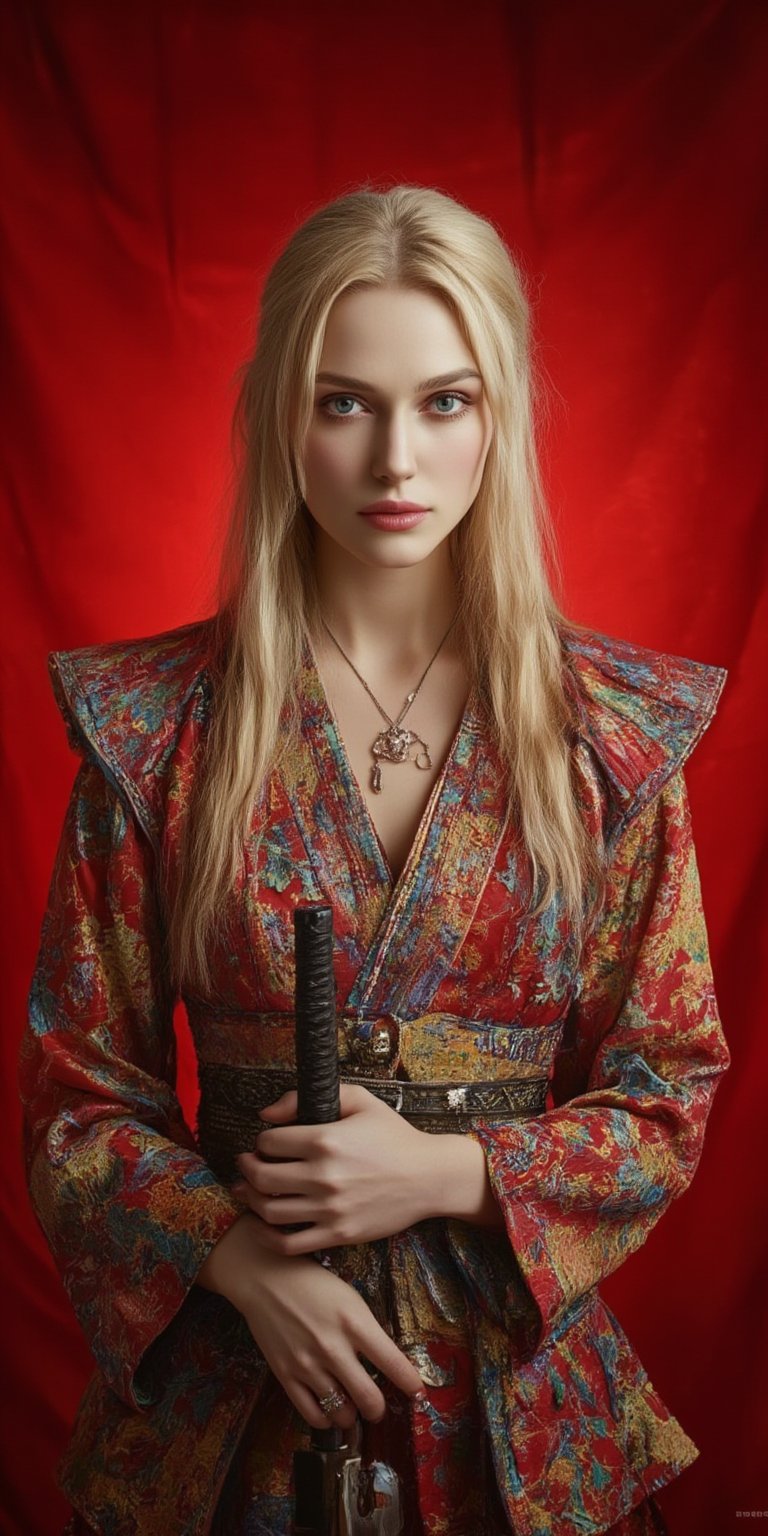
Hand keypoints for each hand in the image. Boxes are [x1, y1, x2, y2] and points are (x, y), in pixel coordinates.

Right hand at [197, 1216, 425, 1429]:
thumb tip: (384, 1364)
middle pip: (369, 1399)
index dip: (411, 1384)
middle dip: (379, 1409)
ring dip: (351, 1414)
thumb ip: (367, 1331)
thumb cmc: (313, 1284)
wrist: (265, 1279)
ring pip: (342, 1412)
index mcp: (355, 1322)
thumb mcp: (350, 1298)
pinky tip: (329, 1408)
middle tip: (378, 1407)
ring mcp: (308, 1364)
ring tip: (351, 1406)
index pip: (393, 1364)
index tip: (418, 1394)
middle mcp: (334, 1347)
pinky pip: (312, 1413)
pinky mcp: (286, 1375)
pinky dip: (326, 1419)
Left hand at [232, 1084, 437, 1254]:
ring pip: (270, 1211)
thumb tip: (266, 1115)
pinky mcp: (338, 1234)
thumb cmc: (393, 1136)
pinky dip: (267, 1236)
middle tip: (247, 1165)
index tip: (266, 1143)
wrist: (428, 1177)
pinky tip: (264, 1225)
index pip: (269, 1142)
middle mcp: (323, 1176)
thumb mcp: (359, 1100)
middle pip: (261, 1176)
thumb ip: (308, 1098)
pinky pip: (289, 1244)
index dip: (261, 1140)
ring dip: (252, 1199)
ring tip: (251, 1191)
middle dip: (246, 1168)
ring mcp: (330, 1209)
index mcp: (325, 1140)